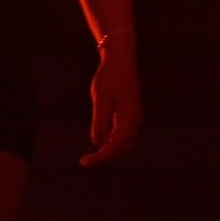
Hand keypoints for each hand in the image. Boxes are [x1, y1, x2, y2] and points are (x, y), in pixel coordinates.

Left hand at [80, 41, 142, 166]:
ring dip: (107, 150)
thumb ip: (100, 121)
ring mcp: (133, 118)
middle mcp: (134, 121)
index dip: (100, 157)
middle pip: (120, 149)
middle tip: (85, 161)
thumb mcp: (100, 97)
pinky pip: (120, 134)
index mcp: (129, 119)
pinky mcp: (129, 113)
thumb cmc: (109, 76)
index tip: (84, 162)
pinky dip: (110, 140)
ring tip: (90, 155)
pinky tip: (98, 138)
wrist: (120, 57)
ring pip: (122, 143)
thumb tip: (98, 143)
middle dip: (104, 157)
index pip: (114, 147)